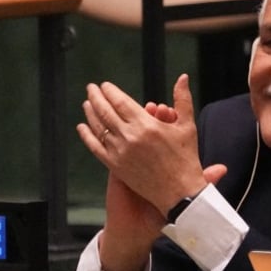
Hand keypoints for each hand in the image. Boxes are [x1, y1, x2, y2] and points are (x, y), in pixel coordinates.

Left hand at [77, 74, 208, 214]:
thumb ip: (182, 99)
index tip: (105, 85)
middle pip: (105, 111)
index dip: (110, 91)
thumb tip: (183, 77)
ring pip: (98, 128)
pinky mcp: (116, 166)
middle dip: (96, 97)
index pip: (120, 101)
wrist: (180, 193)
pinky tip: (82, 128)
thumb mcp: (187, 126)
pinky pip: (96, 148)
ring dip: (90, 113)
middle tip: (91, 88)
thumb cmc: (186, 160)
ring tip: (87, 103)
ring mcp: (120, 152)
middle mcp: (130, 137)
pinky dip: (87, 136)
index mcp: (146, 124)